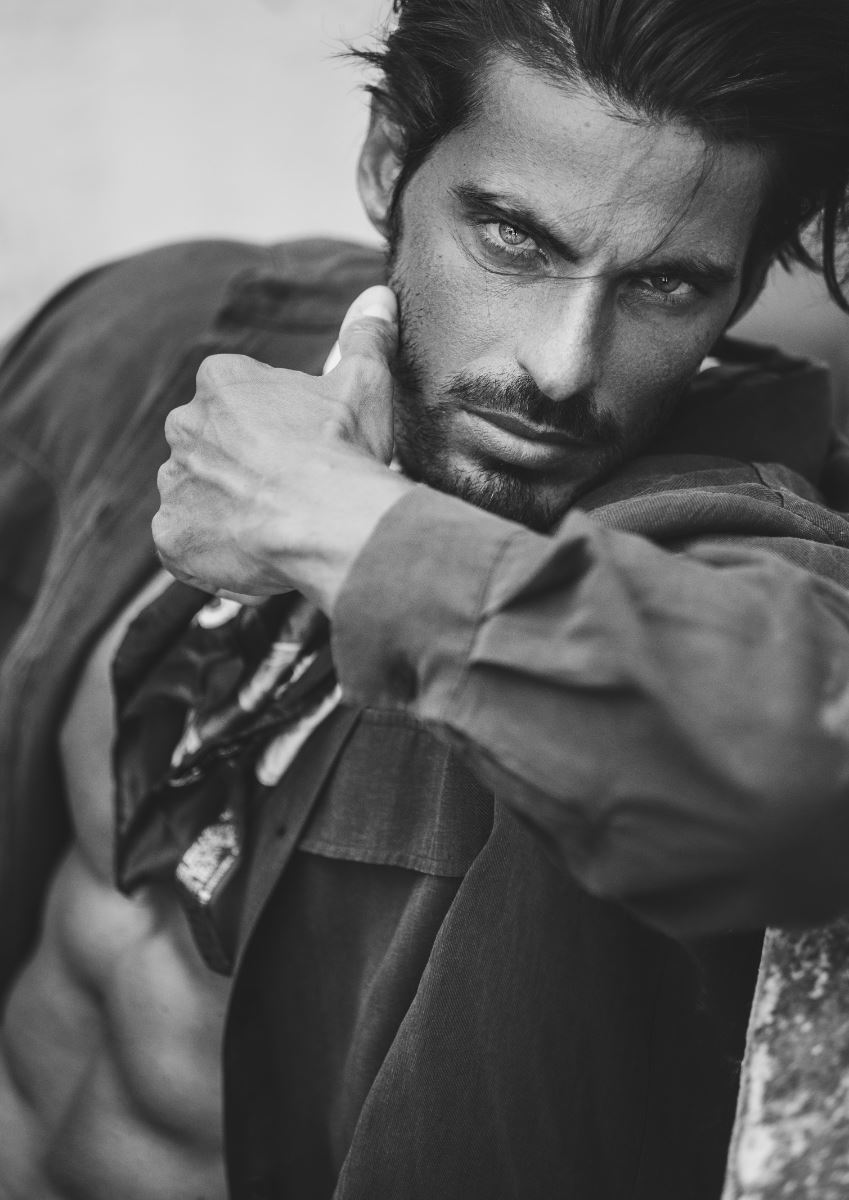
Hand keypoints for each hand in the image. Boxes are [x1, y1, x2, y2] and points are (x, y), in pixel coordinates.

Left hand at [153, 285, 412, 612]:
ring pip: (197, 494)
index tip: (304, 446)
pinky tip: (253, 554)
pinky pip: (186, 543)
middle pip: (212, 445)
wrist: (329, 522)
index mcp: (222, 381)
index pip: (237, 397)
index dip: (275, 424)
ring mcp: (174, 485)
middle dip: (242, 465)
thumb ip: (365, 336)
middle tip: (289, 488)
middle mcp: (185, 427)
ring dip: (225, 507)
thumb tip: (378, 296)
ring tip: (275, 525)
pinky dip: (212, 551)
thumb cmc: (343, 448)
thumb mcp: (365, 382)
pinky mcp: (171, 536)